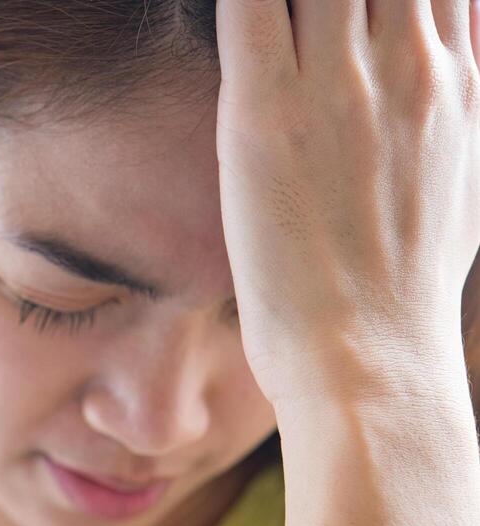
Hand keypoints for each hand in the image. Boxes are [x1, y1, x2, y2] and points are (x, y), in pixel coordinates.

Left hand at [214, 0, 479, 410]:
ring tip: (254, 10)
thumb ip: (459, 99)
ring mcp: (341, 85)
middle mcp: (408, 65)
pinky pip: (248, 6)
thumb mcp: (465, 178)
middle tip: (298, 11)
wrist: (370, 358)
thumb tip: (457, 56)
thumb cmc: (403, 286)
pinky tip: (205, 4)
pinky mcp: (268, 112)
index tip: (350, 4)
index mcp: (456, 78)